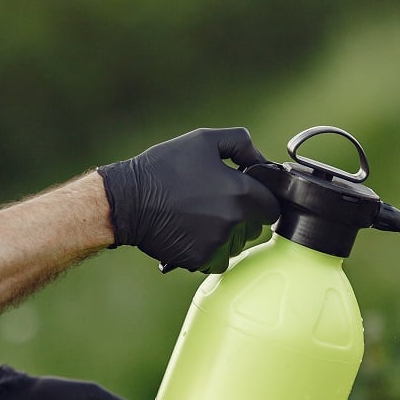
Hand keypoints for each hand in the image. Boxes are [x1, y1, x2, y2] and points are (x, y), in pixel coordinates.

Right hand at [97, 127, 280, 272]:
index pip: (272, 206)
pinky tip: (190, 232)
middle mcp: (234, 222)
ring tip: (200, 217)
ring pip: (236, 245)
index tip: (247, 194)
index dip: (261, 199)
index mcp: (241, 193)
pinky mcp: (200, 260)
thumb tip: (261, 160)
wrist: (127, 200)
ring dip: (227, 235)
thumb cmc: (164, 167)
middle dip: (243, 217)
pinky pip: (217, 259)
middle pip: (255, 228)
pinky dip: (208, 249)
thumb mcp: (204, 140)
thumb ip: (241, 143)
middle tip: (216, 202)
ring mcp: (217, 244)